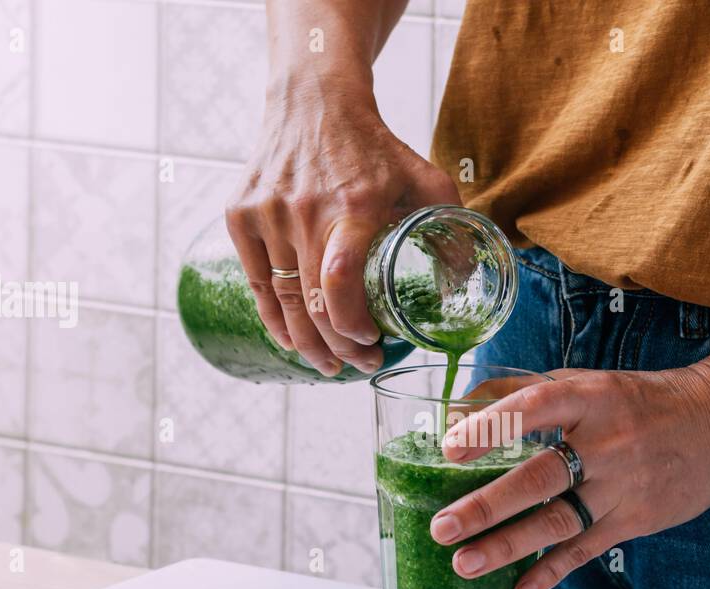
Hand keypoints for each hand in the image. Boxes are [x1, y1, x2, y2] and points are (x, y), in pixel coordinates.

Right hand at [226, 79, 458, 375]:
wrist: (313, 102)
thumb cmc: (375, 149)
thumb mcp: (426, 179)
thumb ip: (451, 229)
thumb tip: (469, 285)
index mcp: (355, 206)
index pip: (341, 281)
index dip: (353, 325)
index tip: (375, 340)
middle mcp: (305, 212)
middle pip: (313, 304)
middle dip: (341, 347)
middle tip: (363, 363)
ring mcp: (267, 214)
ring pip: (283, 301)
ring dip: (308, 344)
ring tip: (331, 365)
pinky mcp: (240, 215)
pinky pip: (256, 283)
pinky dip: (274, 320)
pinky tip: (293, 342)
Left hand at [431, 363, 709, 588]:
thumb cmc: (638, 401)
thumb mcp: (586, 382)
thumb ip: (522, 391)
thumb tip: (458, 406)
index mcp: (591, 399)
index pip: (535, 407)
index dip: (492, 425)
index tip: (450, 444)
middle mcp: (607, 443)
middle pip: (541, 477)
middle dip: (487, 505)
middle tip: (443, 526)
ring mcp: (622, 486)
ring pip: (559, 521)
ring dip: (509, 546)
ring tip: (464, 563)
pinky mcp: (635, 520)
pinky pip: (585, 549)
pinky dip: (551, 572)